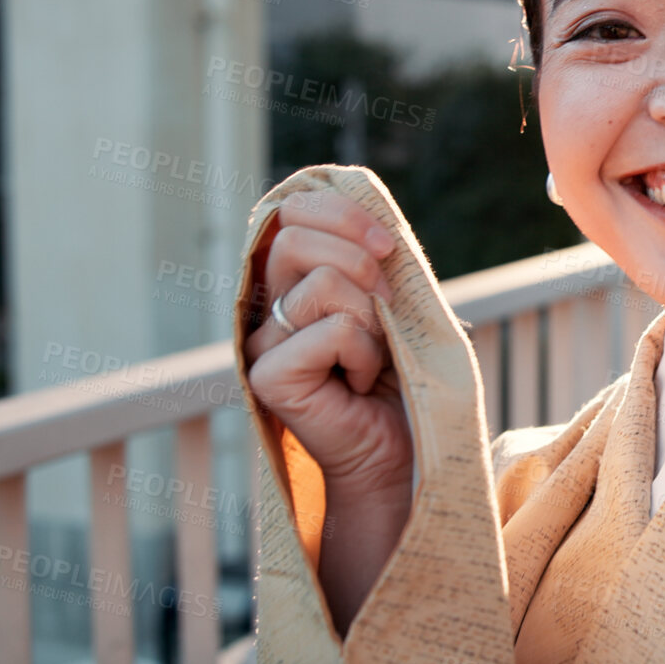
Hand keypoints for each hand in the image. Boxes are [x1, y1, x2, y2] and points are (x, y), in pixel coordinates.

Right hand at [241, 189, 414, 634]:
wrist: (403, 451)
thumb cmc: (404, 378)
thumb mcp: (395, 303)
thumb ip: (374, 259)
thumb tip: (372, 216)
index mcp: (290, 282)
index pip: (292, 212)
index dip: (339, 212)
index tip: (389, 244)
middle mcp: (265, 308)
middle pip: (295, 238)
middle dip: (360, 259)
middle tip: (388, 305)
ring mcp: (261, 344)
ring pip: (323, 286)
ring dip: (372, 322)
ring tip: (372, 360)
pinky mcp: (268, 378)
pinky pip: (333, 331)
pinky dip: (366, 355)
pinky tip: (360, 386)